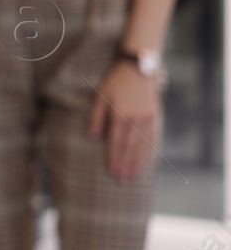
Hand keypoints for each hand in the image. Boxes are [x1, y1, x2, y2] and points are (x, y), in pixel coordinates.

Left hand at [87, 61, 159, 180]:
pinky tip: (145, 160)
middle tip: (123, 179)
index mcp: (120, 114)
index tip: (112, 171)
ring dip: (138, 161)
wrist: (138, 69)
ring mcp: (148, 118)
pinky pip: (152, 138)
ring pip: (143, 145)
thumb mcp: (100, 96)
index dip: (114, 157)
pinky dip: (148, 151)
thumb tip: (94, 137)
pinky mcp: (156, 116)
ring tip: (133, 175)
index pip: (116, 141)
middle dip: (126, 164)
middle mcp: (136, 119)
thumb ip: (96, 117)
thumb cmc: (115, 83)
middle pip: (130, 146)